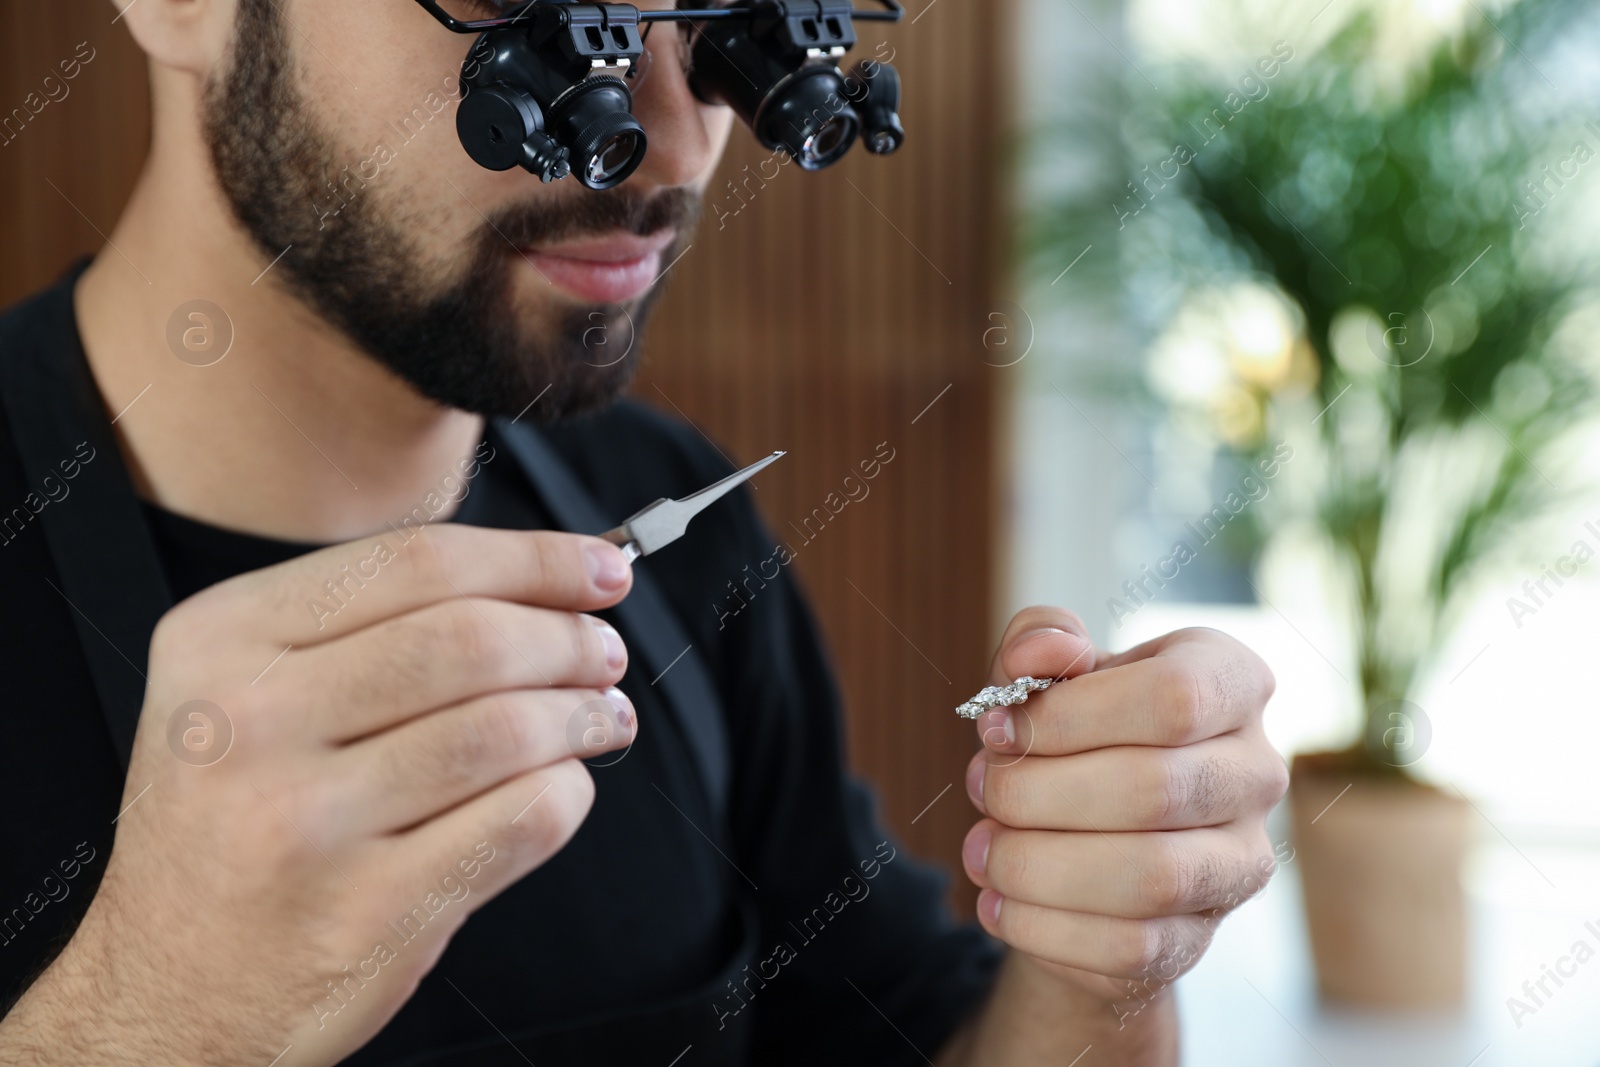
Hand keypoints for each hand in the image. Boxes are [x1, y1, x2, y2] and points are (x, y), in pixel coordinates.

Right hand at [0, 526, 635, 1066]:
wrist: (166, 996)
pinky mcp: (365, 911)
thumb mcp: (242, 696)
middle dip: (568, 638)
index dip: (534, 559)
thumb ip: (364, 627)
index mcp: (221, 641)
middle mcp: (250, 722)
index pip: (416, 563)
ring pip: (504, 728)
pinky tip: (564, 786)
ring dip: (581, 715)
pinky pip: (519, 821)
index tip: (602, 568)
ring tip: (603, 716)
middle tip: (603, 653)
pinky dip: (566, 792)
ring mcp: (304, 822)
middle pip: (471, 639)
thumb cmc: (230, 830)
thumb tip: (540, 579)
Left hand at [960, 607, 1286, 1011]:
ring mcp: (1239, 863)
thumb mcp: (1050, 673)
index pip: (1175, 696)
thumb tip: (1039, 654)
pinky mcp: (1200, 938)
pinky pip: (1129, 946)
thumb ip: (1039, 642)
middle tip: (982, 788)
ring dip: (1038, 865)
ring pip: (1150, 878)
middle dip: (1038, 792)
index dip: (1071, 716)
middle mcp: (1256, 772)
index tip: (1000, 728)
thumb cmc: (1076, 733)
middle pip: (1154, 789)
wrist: (1092, 833)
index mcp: (1232, 682)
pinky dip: (1044, 928)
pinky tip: (998, 903)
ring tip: (982, 849)